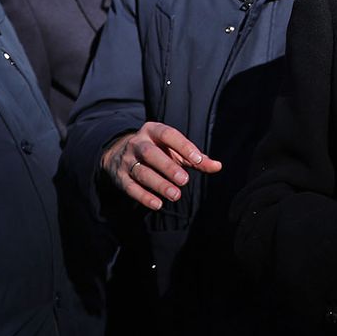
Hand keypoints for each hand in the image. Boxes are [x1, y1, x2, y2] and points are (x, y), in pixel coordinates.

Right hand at [101, 122, 221, 210]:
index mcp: (153, 131)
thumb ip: (196, 158)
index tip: (198, 160)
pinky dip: (144, 197)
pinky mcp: (120, 178)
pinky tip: (158, 204)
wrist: (119, 154)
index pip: (168, 135)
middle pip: (151, 153)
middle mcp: (138, 143)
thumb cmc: (157, 151)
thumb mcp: (175, 150)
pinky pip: (130, 187)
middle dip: (168, 167)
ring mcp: (127, 160)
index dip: (183, 146)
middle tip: (185, 180)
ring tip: (176, 195)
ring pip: (141, 172)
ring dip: (159, 184)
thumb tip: (217, 166)